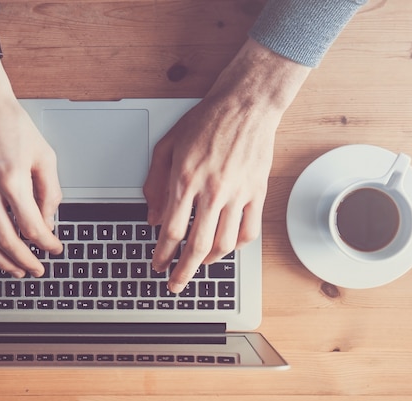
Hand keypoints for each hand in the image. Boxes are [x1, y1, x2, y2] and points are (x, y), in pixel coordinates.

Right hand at [0, 57, 62, 277]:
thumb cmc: (10, 122)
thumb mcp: (43, 154)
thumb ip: (50, 190)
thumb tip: (49, 219)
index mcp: (13, 180)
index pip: (32, 227)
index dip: (47, 243)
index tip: (55, 248)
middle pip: (7, 240)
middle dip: (25, 261)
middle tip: (37, 269)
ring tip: (15, 270)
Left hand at [144, 38, 310, 292]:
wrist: (246, 105)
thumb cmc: (206, 121)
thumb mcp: (168, 146)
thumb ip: (156, 183)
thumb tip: (154, 217)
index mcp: (186, 180)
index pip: (171, 230)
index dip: (162, 254)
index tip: (157, 264)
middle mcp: (212, 191)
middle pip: (196, 246)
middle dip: (182, 271)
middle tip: (175, 284)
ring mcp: (238, 194)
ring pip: (224, 244)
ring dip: (208, 261)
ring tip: (198, 263)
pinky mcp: (257, 193)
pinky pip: (249, 231)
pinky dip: (237, 246)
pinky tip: (226, 246)